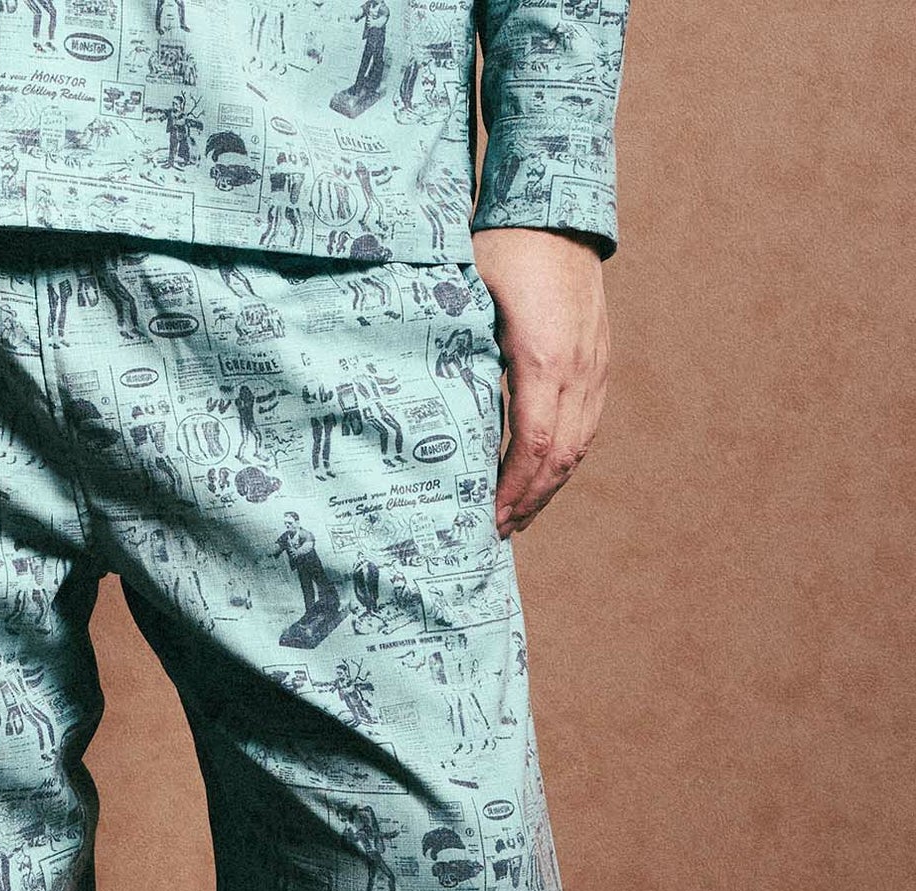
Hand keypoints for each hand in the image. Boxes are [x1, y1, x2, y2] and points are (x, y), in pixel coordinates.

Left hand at [470, 227, 609, 538]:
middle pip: (560, 457)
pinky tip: (545, 475)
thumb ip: (461, 362)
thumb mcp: (469, 304)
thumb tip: (438, 425)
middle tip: (499, 531)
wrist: (556, 211)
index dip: (511, 491)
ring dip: (550, 486)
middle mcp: (577, 368)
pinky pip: (589, 423)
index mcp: (542, 359)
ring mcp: (594, 364)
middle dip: (530, 501)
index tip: (487, 518)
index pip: (532, 446)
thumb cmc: (502, 252)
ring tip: (521, 515)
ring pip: (579, 445)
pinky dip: (566, 458)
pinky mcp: (600, 359)